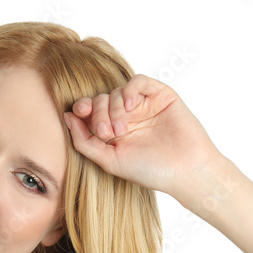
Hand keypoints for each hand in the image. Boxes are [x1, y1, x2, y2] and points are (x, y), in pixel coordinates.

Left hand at [63, 73, 224, 197]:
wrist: (185, 171)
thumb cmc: (150, 171)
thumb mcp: (109, 160)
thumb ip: (84, 141)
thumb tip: (66, 117)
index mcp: (113, 131)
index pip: (90, 111)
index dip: (82, 108)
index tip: (78, 113)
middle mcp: (127, 116)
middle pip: (100, 100)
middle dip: (98, 113)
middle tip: (107, 132)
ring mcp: (144, 105)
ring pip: (116, 91)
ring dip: (113, 107)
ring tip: (121, 129)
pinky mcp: (161, 95)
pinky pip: (139, 82)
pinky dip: (129, 89)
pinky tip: (129, 105)